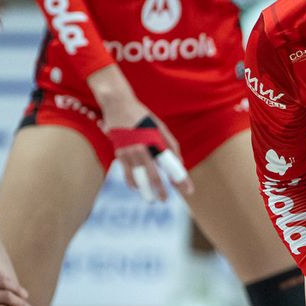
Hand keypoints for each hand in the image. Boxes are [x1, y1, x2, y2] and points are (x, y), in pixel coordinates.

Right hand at [89, 65, 193, 202]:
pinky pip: (127, 173)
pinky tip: (137, 188)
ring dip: (145, 190)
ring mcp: (129, 152)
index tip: (188, 191)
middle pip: (153, 175)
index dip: (180, 179)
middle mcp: (143, 148)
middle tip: (165, 200)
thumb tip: (179, 162)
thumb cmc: (142, 115)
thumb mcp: (160, 126)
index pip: (171, 165)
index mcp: (156, 141)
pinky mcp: (119, 153)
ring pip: (138, 178)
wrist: (117, 104)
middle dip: (161, 190)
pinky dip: (132, 182)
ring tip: (151, 200)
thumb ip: (171, 144)